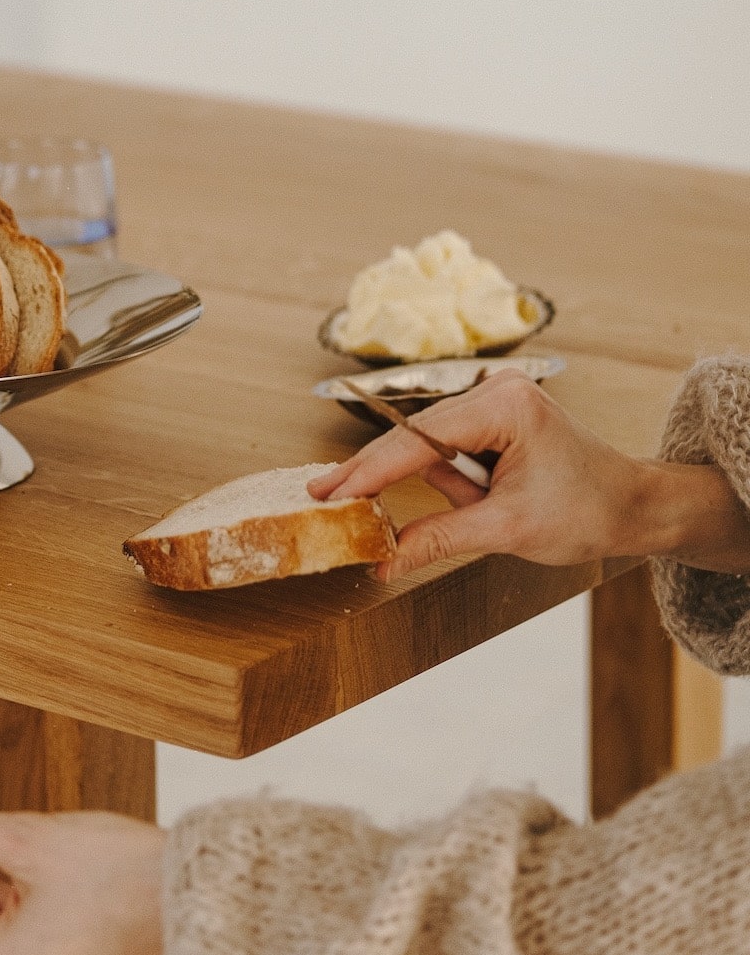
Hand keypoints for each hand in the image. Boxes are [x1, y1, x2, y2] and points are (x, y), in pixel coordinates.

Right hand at [308, 369, 749, 581]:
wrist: (633, 506)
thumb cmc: (587, 510)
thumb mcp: (506, 529)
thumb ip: (437, 540)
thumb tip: (384, 561)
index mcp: (504, 406)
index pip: (417, 440)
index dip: (368, 471)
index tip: (330, 495)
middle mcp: (495, 393)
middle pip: (411, 437)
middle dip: (374, 473)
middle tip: (321, 496)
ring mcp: (493, 405)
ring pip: (426, 449)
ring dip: (431, 487)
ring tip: (475, 511)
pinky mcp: (492, 423)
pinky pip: (446, 454)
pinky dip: (442, 482)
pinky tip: (471, 502)